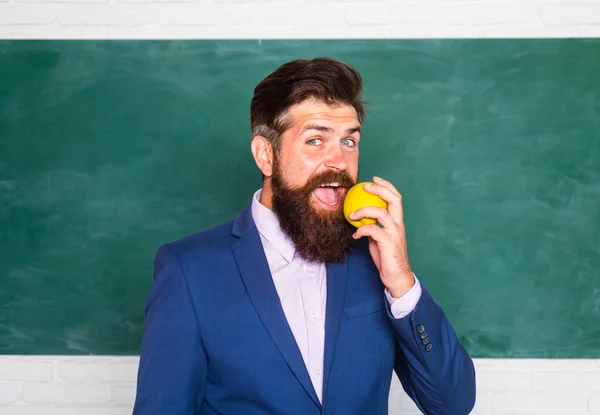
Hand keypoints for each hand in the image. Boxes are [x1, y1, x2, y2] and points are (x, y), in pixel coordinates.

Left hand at [350, 176, 414, 297]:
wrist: (396, 276)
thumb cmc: (387, 257)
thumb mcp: (378, 238)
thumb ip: (373, 226)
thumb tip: (359, 217)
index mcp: (398, 222)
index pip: (396, 198)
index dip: (386, 186)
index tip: (374, 179)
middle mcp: (399, 225)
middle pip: (394, 200)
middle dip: (379, 189)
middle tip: (365, 186)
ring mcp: (395, 233)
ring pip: (381, 213)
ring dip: (363, 211)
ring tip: (351, 214)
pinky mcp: (389, 243)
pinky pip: (372, 230)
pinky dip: (361, 230)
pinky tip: (355, 235)